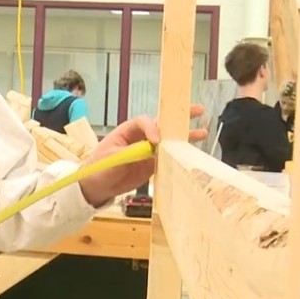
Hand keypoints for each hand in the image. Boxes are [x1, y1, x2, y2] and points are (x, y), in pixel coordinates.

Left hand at [78, 105, 206, 206]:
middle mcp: (140, 137)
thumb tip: (152, 148)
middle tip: (197, 110)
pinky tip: (193, 151)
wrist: (96, 187)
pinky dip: (180, 154)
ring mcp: (147, 151)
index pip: (144, 122)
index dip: (152, 128)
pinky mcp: (152, 164)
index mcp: (127, 131)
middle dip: (178, 118)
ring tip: (203, 131)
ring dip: (184, 136)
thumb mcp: (112, 158)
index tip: (156, 141)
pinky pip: (168, 157)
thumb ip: (132, 152)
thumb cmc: (99, 168)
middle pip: (161, 124)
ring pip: (168, 140)